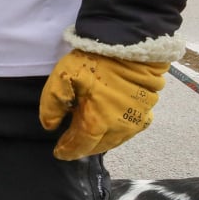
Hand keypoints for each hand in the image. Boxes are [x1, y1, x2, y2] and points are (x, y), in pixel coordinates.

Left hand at [38, 48, 170, 159]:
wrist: (129, 46)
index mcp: (98, 122)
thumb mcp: (63, 78)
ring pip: (117, 140)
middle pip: (99, 146)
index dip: (69, 151)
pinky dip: (119, 133)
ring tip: (89, 141)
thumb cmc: (94, 62)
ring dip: (102, 142)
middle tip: (72, 147)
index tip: (59, 153)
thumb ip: (52, 105)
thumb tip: (50, 126)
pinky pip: (132, 130)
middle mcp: (119, 127)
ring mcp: (137, 120)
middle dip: (84, 148)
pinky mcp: (148, 110)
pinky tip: (112, 128)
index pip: (80, 145)